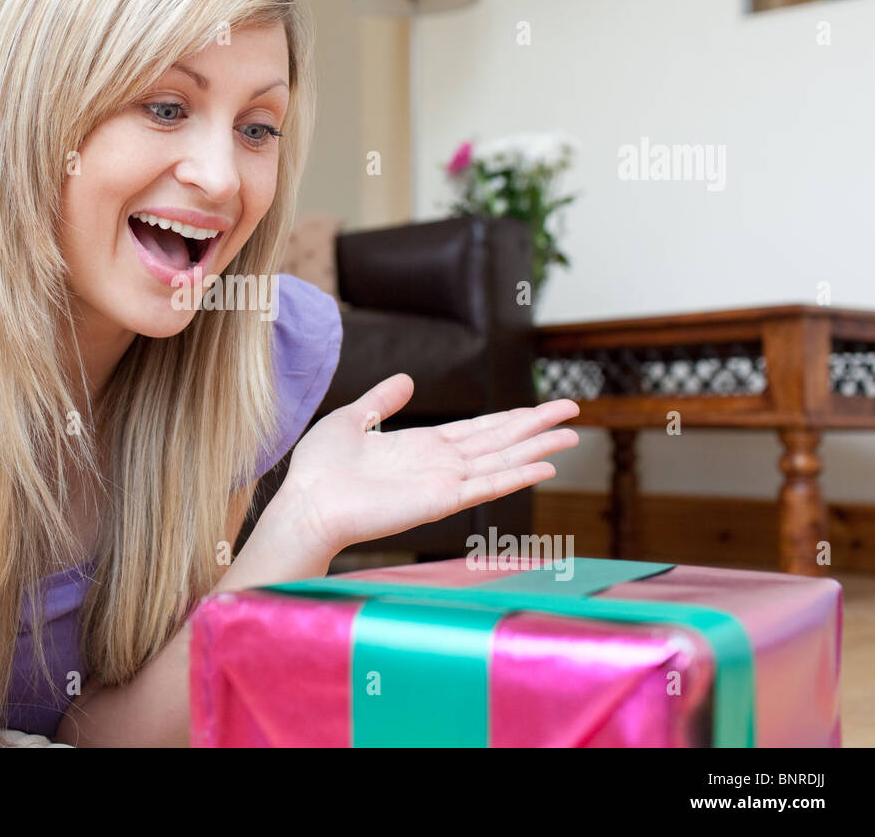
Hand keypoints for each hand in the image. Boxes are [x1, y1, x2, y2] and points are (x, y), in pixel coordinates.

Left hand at [281, 373, 579, 558]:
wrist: (308, 502)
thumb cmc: (321, 470)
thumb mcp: (353, 418)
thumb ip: (382, 399)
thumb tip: (406, 379)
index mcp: (421, 447)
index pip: (477, 430)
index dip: (510, 418)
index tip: (541, 408)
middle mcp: (439, 465)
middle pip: (500, 441)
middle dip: (536, 426)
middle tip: (574, 411)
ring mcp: (443, 484)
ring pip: (502, 461)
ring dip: (537, 448)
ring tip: (572, 436)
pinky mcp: (440, 501)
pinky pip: (487, 486)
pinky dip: (516, 476)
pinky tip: (544, 467)